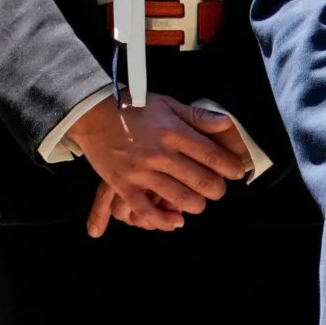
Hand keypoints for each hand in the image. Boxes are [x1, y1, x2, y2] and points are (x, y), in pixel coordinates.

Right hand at [66, 94, 254, 232]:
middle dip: (217, 189)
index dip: (231, 168)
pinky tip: (176, 219)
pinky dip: (166, 220)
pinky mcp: (124, 184)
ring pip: (182, 200)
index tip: (235, 171)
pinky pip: (148, 212)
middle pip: (203, 183)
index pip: (214, 157)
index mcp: (173, 131)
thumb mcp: (166, 104)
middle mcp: (160, 153)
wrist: (90, 112)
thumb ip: (197, 116)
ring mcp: (141, 171)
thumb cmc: (132, 106)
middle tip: (215, 187)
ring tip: (196, 200)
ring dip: (196, 205)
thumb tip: (227, 123)